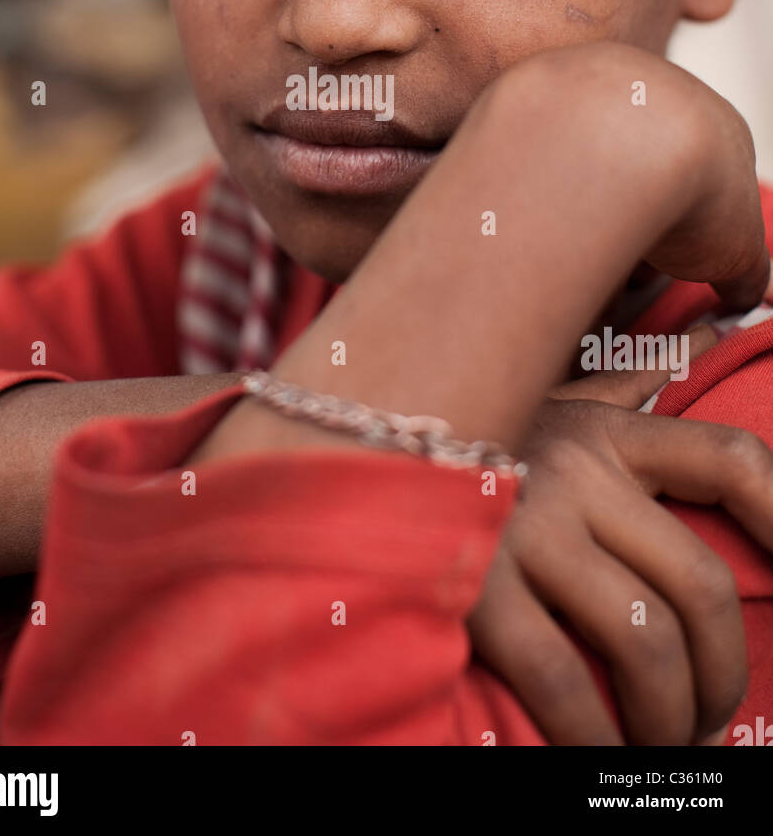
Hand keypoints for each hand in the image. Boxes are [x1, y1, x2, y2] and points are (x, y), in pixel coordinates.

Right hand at [468, 323, 772, 745]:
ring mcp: (526, 523)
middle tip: (705, 713)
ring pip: (646, 637)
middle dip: (721, 671)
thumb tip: (705, 333)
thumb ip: (625, 382)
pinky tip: (600, 753)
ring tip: (659, 739)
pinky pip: (564, 680)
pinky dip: (596, 736)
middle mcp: (577, 469)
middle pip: (700, 582)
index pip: (733, 462)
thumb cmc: (471, 443)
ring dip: (669, 712)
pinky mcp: (474, 583)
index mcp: (607, 430)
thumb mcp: (551, 401)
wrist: (352, 452)